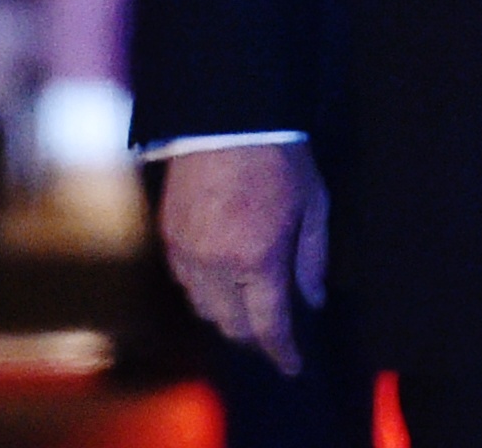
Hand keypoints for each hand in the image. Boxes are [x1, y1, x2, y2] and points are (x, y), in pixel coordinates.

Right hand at [162, 140, 327, 377]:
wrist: (228, 114)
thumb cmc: (278, 156)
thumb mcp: (313, 204)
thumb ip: (312, 257)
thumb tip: (313, 299)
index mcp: (257, 260)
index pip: (269, 326)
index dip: (282, 353)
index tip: (293, 366)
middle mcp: (216, 264)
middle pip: (232, 326)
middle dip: (255, 337)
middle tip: (273, 335)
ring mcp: (187, 251)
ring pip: (203, 308)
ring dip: (226, 315)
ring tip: (247, 307)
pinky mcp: (168, 234)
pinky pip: (183, 281)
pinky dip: (203, 290)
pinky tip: (220, 280)